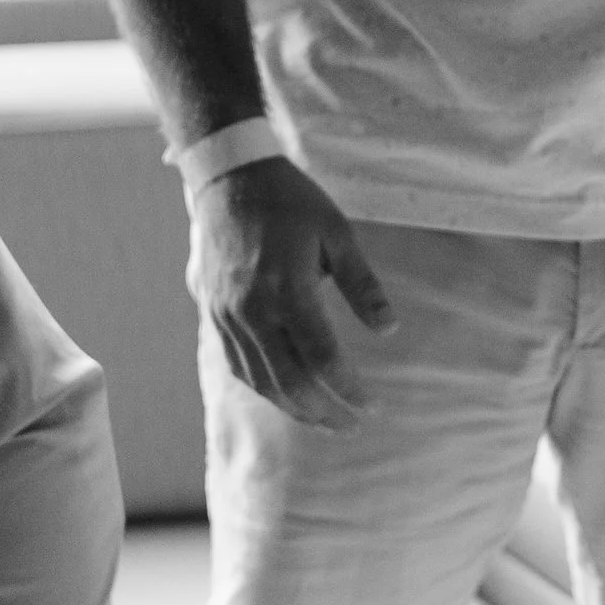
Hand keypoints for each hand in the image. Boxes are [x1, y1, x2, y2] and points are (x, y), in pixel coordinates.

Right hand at [189, 156, 394, 429]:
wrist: (229, 179)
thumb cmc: (290, 202)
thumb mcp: (337, 233)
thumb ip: (362, 284)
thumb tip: (389, 329)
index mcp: (288, 289)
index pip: (321, 358)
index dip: (347, 389)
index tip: (371, 405)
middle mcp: (254, 310)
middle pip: (289, 380)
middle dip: (323, 411)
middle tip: (352, 425)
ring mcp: (229, 315)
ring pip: (261, 380)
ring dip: (294, 408)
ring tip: (324, 421)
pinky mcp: (215, 315)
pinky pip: (239, 365)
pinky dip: (265, 388)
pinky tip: (287, 396)